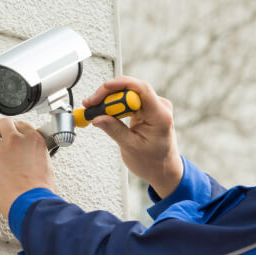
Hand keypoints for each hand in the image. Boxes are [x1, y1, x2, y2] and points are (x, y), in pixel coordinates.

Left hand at [0, 119, 56, 218]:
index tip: (14, 133)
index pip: (21, 124)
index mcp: (33, 140)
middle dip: (0, 127)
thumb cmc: (41, 191)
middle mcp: (16, 141)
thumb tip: (29, 156)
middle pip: (3, 123)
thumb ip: (34, 154)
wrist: (32, 204)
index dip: (16, 129)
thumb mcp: (46, 164)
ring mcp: (0, 152)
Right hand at [81, 75, 183, 197]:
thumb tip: (97, 117)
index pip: (141, 89)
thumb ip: (114, 130)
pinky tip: (103, 110)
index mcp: (160, 115)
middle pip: (131, 89)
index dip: (120, 84)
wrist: (163, 170)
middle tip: (91, 104)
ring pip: (128, 93)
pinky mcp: (146, 109)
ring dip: (109, 99)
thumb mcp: (130, 147)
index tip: (102, 90)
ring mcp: (153, 106)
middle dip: (109, 94)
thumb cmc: (153, 162)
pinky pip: (128, 99)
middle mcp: (159, 107)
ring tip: (94, 108)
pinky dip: (115, 104)